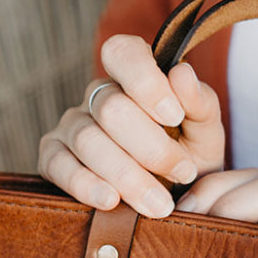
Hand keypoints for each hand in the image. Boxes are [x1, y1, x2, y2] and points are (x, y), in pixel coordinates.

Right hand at [37, 35, 224, 217]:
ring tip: (159, 204)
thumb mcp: (205, 133)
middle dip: (151, 147)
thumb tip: (181, 74)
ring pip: (88, 141)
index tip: (174, 117)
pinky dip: (86, 185)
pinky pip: (59, 166)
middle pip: (111, 109)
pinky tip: (111, 201)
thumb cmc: (188, 158)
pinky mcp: (53, 158)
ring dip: (128, 176)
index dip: (145, 82)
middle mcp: (97, 96)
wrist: (174, 203)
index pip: (123, 53)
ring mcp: (71, 126)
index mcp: (133, 77)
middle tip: (183, 173)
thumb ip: (200, 103)